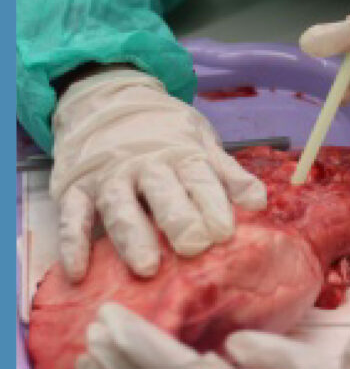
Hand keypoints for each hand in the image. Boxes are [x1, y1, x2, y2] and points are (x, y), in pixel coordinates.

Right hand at [50, 69, 266, 281]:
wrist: (104, 97)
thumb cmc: (162, 130)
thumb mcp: (199, 140)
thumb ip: (226, 174)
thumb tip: (260, 203)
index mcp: (178, 153)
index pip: (198, 178)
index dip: (213, 203)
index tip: (226, 231)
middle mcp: (143, 165)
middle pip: (161, 192)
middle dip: (178, 218)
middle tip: (194, 246)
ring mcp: (107, 177)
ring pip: (119, 205)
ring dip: (132, 235)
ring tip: (147, 267)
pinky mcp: (75, 188)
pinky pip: (72, 215)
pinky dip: (72, 242)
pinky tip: (78, 271)